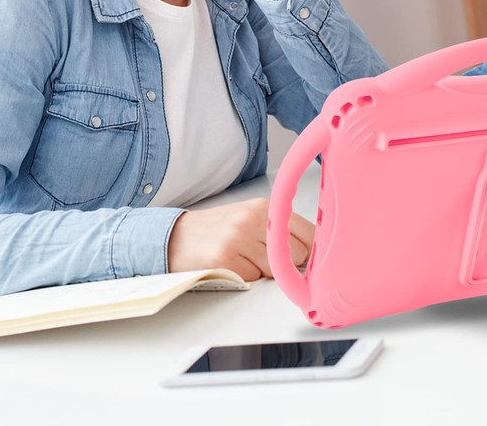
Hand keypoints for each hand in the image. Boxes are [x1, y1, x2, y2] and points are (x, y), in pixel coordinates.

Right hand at [166, 198, 314, 280]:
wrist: (175, 236)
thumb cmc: (216, 229)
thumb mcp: (250, 217)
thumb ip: (279, 228)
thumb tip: (311, 249)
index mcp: (265, 207)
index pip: (309, 232)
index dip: (311, 250)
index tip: (309, 259)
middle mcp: (254, 220)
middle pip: (298, 254)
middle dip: (287, 264)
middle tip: (266, 259)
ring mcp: (240, 240)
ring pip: (277, 270)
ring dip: (264, 272)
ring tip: (244, 259)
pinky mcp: (226, 260)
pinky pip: (253, 279)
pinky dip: (246, 278)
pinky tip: (232, 266)